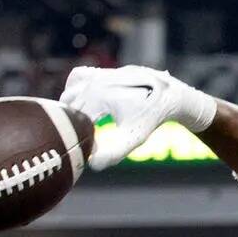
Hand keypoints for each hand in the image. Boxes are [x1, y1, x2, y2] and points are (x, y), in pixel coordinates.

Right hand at [59, 65, 216, 170]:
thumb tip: (92, 164)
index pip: (74, 122)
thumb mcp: (133, 138)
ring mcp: (96, 75)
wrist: (168, 94)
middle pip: (69, 109)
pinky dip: (74, 92)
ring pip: (69, 94)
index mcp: (98, 96)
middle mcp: (94, 82)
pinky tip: (83, 107)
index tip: (94, 148)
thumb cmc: (151, 117)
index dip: (80, 139)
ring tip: (85, 127)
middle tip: (90, 141)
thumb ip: (113, 153)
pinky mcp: (99, 72)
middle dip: (75, 127)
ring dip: (71, 111)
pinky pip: (75, 80)